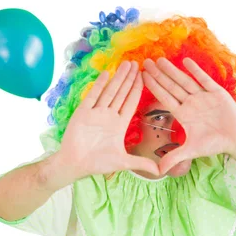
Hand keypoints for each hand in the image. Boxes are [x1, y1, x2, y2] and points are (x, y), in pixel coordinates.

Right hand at [53, 61, 159, 180]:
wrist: (75, 165)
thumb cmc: (97, 164)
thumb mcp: (123, 162)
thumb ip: (141, 163)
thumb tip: (160, 172)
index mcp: (119, 124)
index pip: (131, 103)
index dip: (137, 89)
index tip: (144, 76)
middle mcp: (109, 115)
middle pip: (122, 93)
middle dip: (129, 79)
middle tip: (137, 63)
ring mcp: (96, 113)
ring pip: (110, 91)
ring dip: (118, 78)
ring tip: (126, 64)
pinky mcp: (83, 112)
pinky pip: (93, 96)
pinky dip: (100, 85)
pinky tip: (107, 73)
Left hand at [142, 57, 235, 174]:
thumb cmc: (214, 144)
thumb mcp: (191, 151)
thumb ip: (174, 157)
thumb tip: (158, 172)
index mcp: (183, 114)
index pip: (165, 98)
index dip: (154, 88)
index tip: (142, 77)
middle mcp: (191, 103)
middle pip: (171, 86)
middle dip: (159, 75)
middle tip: (145, 63)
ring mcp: (203, 96)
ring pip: (185, 81)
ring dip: (173, 71)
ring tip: (160, 60)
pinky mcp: (216, 92)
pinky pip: (204, 80)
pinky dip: (196, 71)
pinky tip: (185, 61)